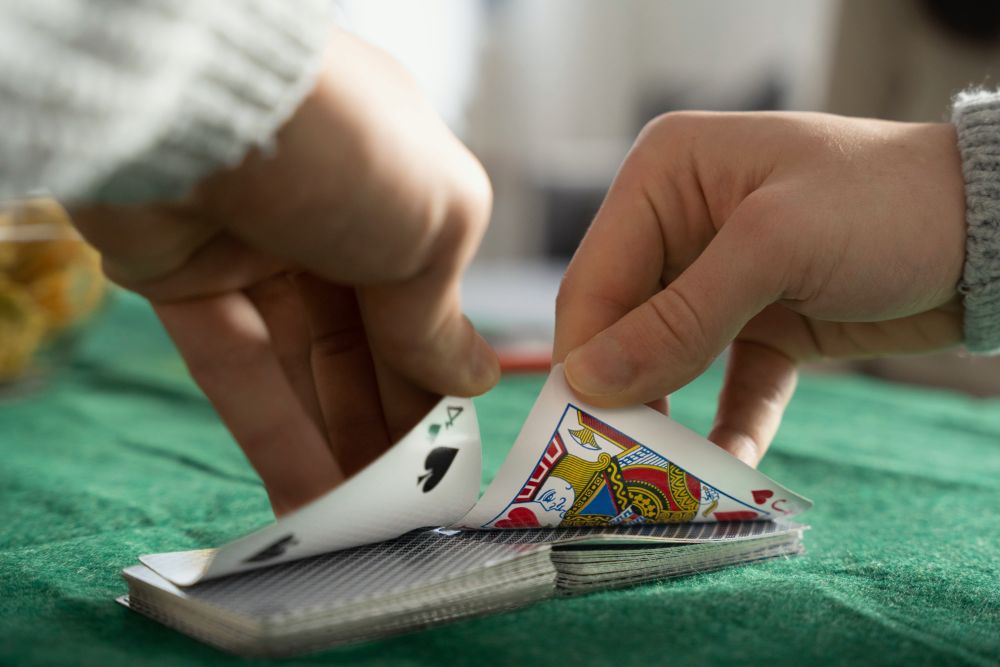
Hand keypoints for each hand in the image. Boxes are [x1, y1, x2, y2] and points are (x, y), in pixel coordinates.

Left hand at [72, 30, 498, 514]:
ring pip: (300, 362)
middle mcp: (325, 211)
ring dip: (334, 441)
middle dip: (386, 421)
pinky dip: (275, 433)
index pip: (422, 295)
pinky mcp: (182, 276)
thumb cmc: (349, 149)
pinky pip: (237, 366)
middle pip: (361, 339)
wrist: (200, 108)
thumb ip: (444, 313)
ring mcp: (250, 245)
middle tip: (408, 500)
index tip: (447, 446)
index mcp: (395, 182)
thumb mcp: (436, 227)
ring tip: (365, 519)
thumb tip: (471, 379)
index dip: (434, 375)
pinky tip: (312, 499)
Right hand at [555, 111, 965, 465]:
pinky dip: (728, 424)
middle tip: (616, 457)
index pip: (596, 277)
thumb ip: (678, 318)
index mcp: (665, 176)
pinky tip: (729, 464)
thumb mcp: (774, 247)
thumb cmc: (884, 204)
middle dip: (623, 390)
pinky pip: (728, 383)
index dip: (584, 352)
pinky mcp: (760, 324)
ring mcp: (718, 278)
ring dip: (669, 414)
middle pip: (622, 324)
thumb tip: (588, 381)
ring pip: (667, 359)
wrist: (994, 229)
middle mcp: (679, 223)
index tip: (580, 423)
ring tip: (665, 472)